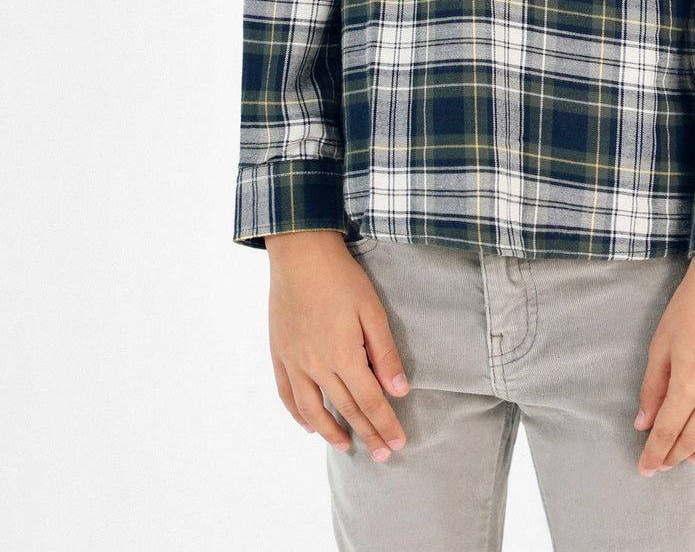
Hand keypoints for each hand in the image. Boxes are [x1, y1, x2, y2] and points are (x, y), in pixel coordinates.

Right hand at [265, 230, 410, 461]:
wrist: (300, 254)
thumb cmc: (341, 277)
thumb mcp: (372, 310)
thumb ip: (385, 353)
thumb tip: (399, 391)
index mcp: (343, 355)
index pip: (370, 402)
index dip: (385, 425)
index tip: (398, 443)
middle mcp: (316, 366)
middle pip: (346, 409)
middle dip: (367, 434)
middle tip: (383, 456)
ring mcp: (294, 362)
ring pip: (312, 410)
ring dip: (331, 432)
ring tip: (347, 446)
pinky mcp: (279, 353)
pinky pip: (287, 393)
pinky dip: (298, 414)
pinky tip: (309, 425)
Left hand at [634, 255, 694, 474]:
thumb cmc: (691, 305)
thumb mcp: (661, 342)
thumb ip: (652, 387)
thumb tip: (643, 423)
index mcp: (690, 379)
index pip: (668, 430)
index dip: (655, 453)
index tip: (645, 468)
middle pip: (694, 438)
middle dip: (674, 457)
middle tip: (662, 464)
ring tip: (691, 455)